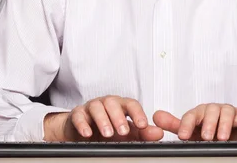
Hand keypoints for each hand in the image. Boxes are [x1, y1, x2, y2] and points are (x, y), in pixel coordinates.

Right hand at [43, 95, 163, 141]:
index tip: (143, 125)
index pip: (131, 104)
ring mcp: (91, 107)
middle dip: (119, 117)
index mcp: (121, 105)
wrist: (82, 131)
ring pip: (96, 107)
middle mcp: (107, 103)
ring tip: (108, 134)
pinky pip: (78, 115)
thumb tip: (159, 133)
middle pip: (113, 103)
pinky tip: (87, 133)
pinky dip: (83, 124)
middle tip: (124, 132)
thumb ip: (142, 133)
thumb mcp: (126, 133)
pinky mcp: (77, 114)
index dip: (138, 113)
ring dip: (103, 120)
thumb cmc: (108, 129)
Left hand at [153, 104, 236, 140]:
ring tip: (222, 138)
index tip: (183, 136)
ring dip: (225, 125)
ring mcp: (231, 112)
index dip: (186, 124)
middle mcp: (215, 110)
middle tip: (206, 137)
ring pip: (228, 113)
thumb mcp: (194, 129)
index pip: (192, 115)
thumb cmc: (213, 129)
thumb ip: (176, 124)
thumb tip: (156, 116)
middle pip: (212, 111)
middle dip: (208, 124)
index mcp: (202, 113)